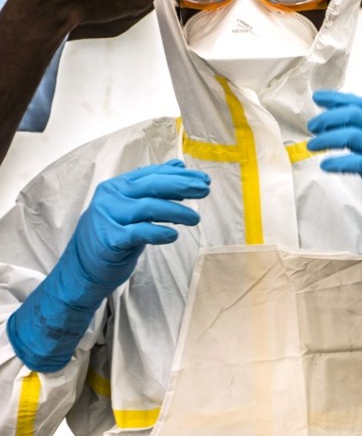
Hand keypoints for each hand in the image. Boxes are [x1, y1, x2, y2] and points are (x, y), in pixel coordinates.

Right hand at [6, 161, 209, 371]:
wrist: (82, 269)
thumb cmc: (111, 236)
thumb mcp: (130, 209)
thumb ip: (152, 189)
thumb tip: (179, 166)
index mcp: (116, 187)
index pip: (151, 175)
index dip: (178, 175)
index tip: (202, 179)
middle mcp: (110, 198)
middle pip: (151, 187)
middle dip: (182, 186)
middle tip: (205, 190)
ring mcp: (107, 218)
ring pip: (149, 207)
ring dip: (177, 212)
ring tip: (195, 219)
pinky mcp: (109, 240)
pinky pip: (139, 233)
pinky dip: (159, 232)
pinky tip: (173, 235)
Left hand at [308, 92, 361, 319]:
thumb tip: (339, 130)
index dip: (338, 99)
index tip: (317, 98)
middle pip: (354, 115)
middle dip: (328, 118)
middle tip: (312, 127)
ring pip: (352, 135)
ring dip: (327, 138)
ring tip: (312, 145)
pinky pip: (355, 161)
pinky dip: (337, 161)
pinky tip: (325, 165)